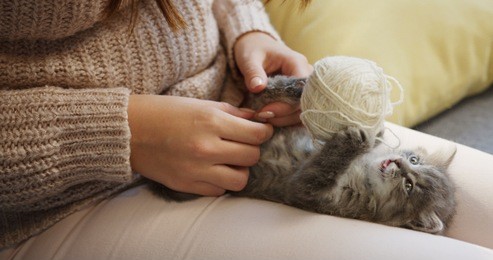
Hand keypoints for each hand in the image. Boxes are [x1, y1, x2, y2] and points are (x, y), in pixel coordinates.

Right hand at [128, 95, 273, 195]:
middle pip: (252, 157)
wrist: (128, 131)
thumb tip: (257, 121)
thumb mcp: (200, 104)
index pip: (257, 135)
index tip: (260, 131)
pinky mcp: (186, 185)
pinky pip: (219, 191)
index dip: (264, 132)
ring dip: (240, 170)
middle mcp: (206, 148)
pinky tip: (213, 169)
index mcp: (211, 122)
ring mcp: (196, 170)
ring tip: (230, 161)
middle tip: (243, 144)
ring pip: (240, 180)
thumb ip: (232, 113)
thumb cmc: (164, 112)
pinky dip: (221, 182)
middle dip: (252, 149)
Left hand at [234, 32, 312, 126]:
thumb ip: (253, 72)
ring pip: (301, 111)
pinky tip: (268, 118)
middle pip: (303, 104)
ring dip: (283, 119)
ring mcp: (303, 88)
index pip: (301, 90)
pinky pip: (296, 112)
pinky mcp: (297, 96)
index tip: (264, 111)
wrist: (256, 47)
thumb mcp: (249, 58)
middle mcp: (305, 76)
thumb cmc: (254, 49)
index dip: (285, 105)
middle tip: (261, 116)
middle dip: (283, 115)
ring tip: (262, 117)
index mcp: (297, 63)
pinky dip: (283, 119)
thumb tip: (257, 87)